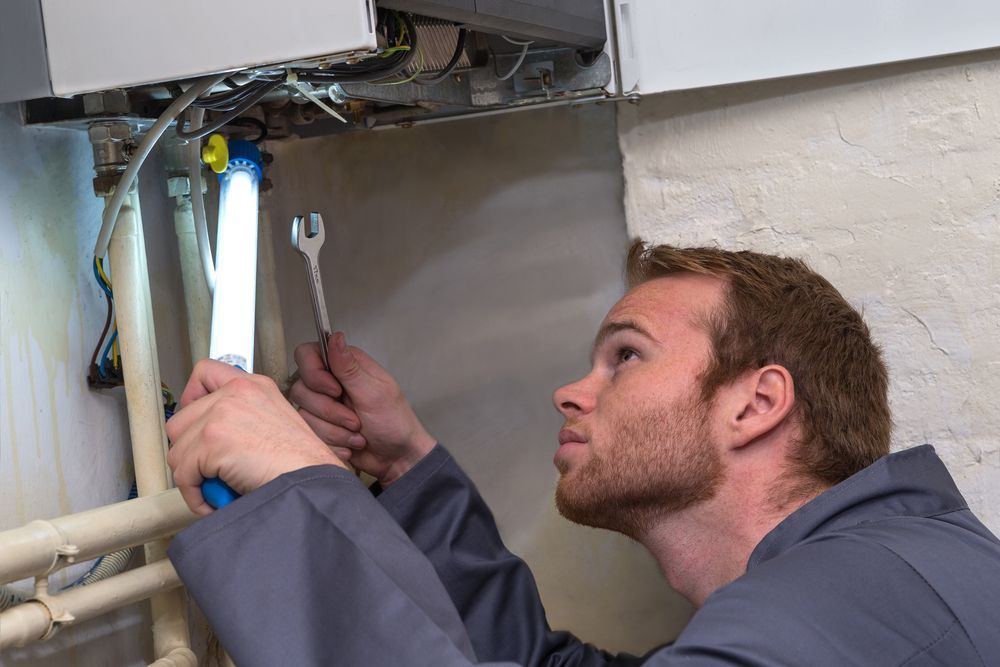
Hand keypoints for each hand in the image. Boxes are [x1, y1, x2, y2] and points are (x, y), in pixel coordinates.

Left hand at [166, 359, 345, 514]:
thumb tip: (218, 438)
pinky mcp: (211, 441)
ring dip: (192, 475)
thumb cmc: (302, 462)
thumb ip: (246, 418)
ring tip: (216, 485)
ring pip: (177, 450)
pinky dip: (195, 495)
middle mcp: (235, 393)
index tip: (193, 419)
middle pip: (180, 420)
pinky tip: (215, 499)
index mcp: (253, 386)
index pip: (205, 373)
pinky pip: (183, 476)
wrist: (311, 480)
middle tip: (207, 467)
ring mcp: (220, 414)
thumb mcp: (278, 421)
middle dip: (189, 450)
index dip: (191, 398)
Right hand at [290, 333, 435, 485]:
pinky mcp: (321, 427)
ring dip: (335, 431)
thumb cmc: (395, 423)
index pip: (307, 355)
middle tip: (356, 419)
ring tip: (357, 433)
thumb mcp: (374, 393)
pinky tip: (351, 444)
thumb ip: (349, 368)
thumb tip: (335, 337)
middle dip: (330, 411)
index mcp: (345, 366)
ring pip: (304, 415)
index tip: (335, 391)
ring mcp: (323, 406)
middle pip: (301, 389)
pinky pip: (310, 434)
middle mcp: (330, 383)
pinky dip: (334, 443)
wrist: (397, 457)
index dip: (314, 373)